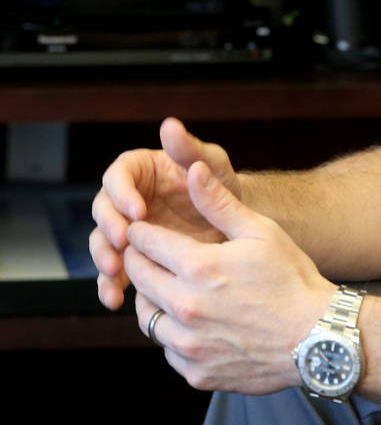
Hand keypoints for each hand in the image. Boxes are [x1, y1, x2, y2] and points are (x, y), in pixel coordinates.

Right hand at [90, 117, 240, 310]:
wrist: (235, 224)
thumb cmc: (223, 185)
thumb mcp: (212, 164)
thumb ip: (190, 148)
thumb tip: (169, 125)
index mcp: (140, 170)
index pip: (117, 176)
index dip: (122, 193)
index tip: (138, 211)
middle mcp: (126, 199)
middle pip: (102, 211)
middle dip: (107, 229)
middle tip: (121, 244)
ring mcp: (127, 229)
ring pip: (102, 243)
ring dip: (103, 258)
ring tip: (115, 273)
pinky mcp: (133, 257)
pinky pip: (114, 272)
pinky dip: (109, 285)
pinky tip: (116, 299)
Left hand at [126, 161, 331, 394]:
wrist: (317, 337)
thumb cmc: (292, 278)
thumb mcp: (260, 231)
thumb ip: (219, 202)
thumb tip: (192, 170)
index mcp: (198, 267)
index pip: (145, 242)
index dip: (142, 231)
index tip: (146, 229)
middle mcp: (185, 308)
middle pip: (139, 277)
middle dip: (140, 261)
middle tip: (152, 255)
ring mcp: (189, 345)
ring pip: (146, 317)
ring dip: (152, 299)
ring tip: (171, 287)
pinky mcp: (196, 373)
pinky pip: (167, 349)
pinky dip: (173, 333)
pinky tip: (193, 321)